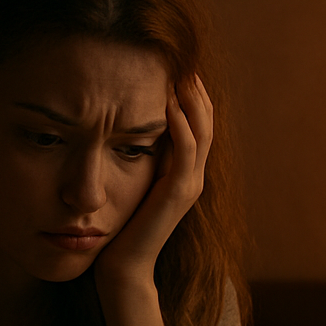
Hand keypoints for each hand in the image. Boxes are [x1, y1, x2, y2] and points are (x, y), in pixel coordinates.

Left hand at [93, 76, 213, 325]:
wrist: (122, 267)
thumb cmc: (119, 227)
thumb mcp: (129, 182)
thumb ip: (135, 158)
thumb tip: (121, 126)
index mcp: (184, 172)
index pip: (197, 123)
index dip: (192, 94)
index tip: (176, 65)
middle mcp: (193, 176)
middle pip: (206, 121)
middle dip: (196, 89)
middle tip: (184, 58)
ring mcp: (189, 185)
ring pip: (201, 132)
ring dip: (192, 100)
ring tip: (181, 72)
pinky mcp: (178, 194)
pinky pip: (185, 151)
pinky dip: (180, 124)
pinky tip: (169, 102)